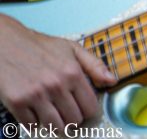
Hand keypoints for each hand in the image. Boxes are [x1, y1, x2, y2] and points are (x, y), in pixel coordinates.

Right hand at [0, 14, 115, 126]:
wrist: (7, 43)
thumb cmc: (39, 46)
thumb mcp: (72, 49)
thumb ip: (94, 65)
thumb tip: (112, 80)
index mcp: (73, 72)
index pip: (90, 107)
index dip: (89, 112)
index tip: (85, 111)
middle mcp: (56, 85)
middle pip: (74, 119)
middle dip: (73, 118)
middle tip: (68, 112)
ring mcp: (36, 95)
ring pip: (56, 126)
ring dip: (57, 125)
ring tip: (56, 117)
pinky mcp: (17, 102)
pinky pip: (32, 125)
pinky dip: (35, 123)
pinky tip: (36, 112)